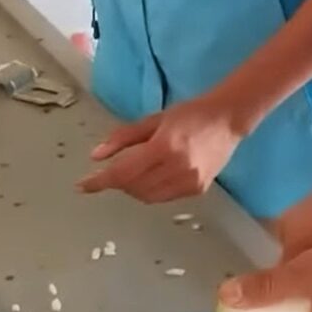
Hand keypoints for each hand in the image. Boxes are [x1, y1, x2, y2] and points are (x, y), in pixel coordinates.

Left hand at [78, 96, 244, 203]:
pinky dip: (151, 191)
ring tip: (133, 173)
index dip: (100, 181)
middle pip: (133, 187)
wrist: (228, 119)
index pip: (123, 172)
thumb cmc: (190, 113)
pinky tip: (153, 176)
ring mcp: (189, 182)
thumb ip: (124, 137)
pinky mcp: (198, 190)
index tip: (82, 186)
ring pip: (147, 197)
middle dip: (117, 182)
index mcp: (164, 147)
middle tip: (113, 170)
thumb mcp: (154, 119)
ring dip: (133, 188)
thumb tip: (96, 156)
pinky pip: (164, 197)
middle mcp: (176, 168)